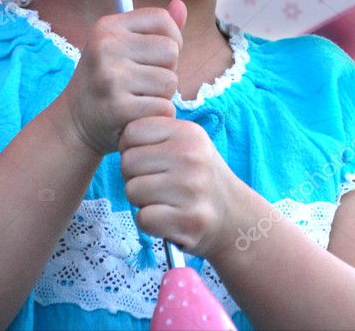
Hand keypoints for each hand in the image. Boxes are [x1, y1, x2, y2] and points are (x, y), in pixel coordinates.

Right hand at [55, 0, 186, 156]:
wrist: (72, 122)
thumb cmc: (105, 80)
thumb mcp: (121, 46)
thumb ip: (154, 28)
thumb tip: (181, 4)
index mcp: (108, 26)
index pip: (162, 19)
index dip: (172, 37)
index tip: (157, 54)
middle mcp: (106, 47)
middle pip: (171, 51)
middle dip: (166, 69)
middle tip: (144, 81)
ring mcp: (111, 77)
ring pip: (170, 82)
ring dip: (162, 95)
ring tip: (140, 97)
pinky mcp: (118, 108)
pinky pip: (164, 108)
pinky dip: (159, 115)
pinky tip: (139, 114)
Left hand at [119, 114, 246, 261]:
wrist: (233, 215)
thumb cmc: (199, 177)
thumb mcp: (188, 143)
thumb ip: (157, 134)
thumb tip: (121, 137)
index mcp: (188, 132)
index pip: (132, 132)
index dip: (131, 148)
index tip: (147, 160)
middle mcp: (190, 156)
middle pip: (127, 162)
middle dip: (134, 176)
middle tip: (156, 183)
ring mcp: (191, 189)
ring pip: (132, 191)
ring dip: (142, 201)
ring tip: (164, 200)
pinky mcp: (189, 220)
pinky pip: (143, 218)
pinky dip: (150, 222)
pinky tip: (168, 218)